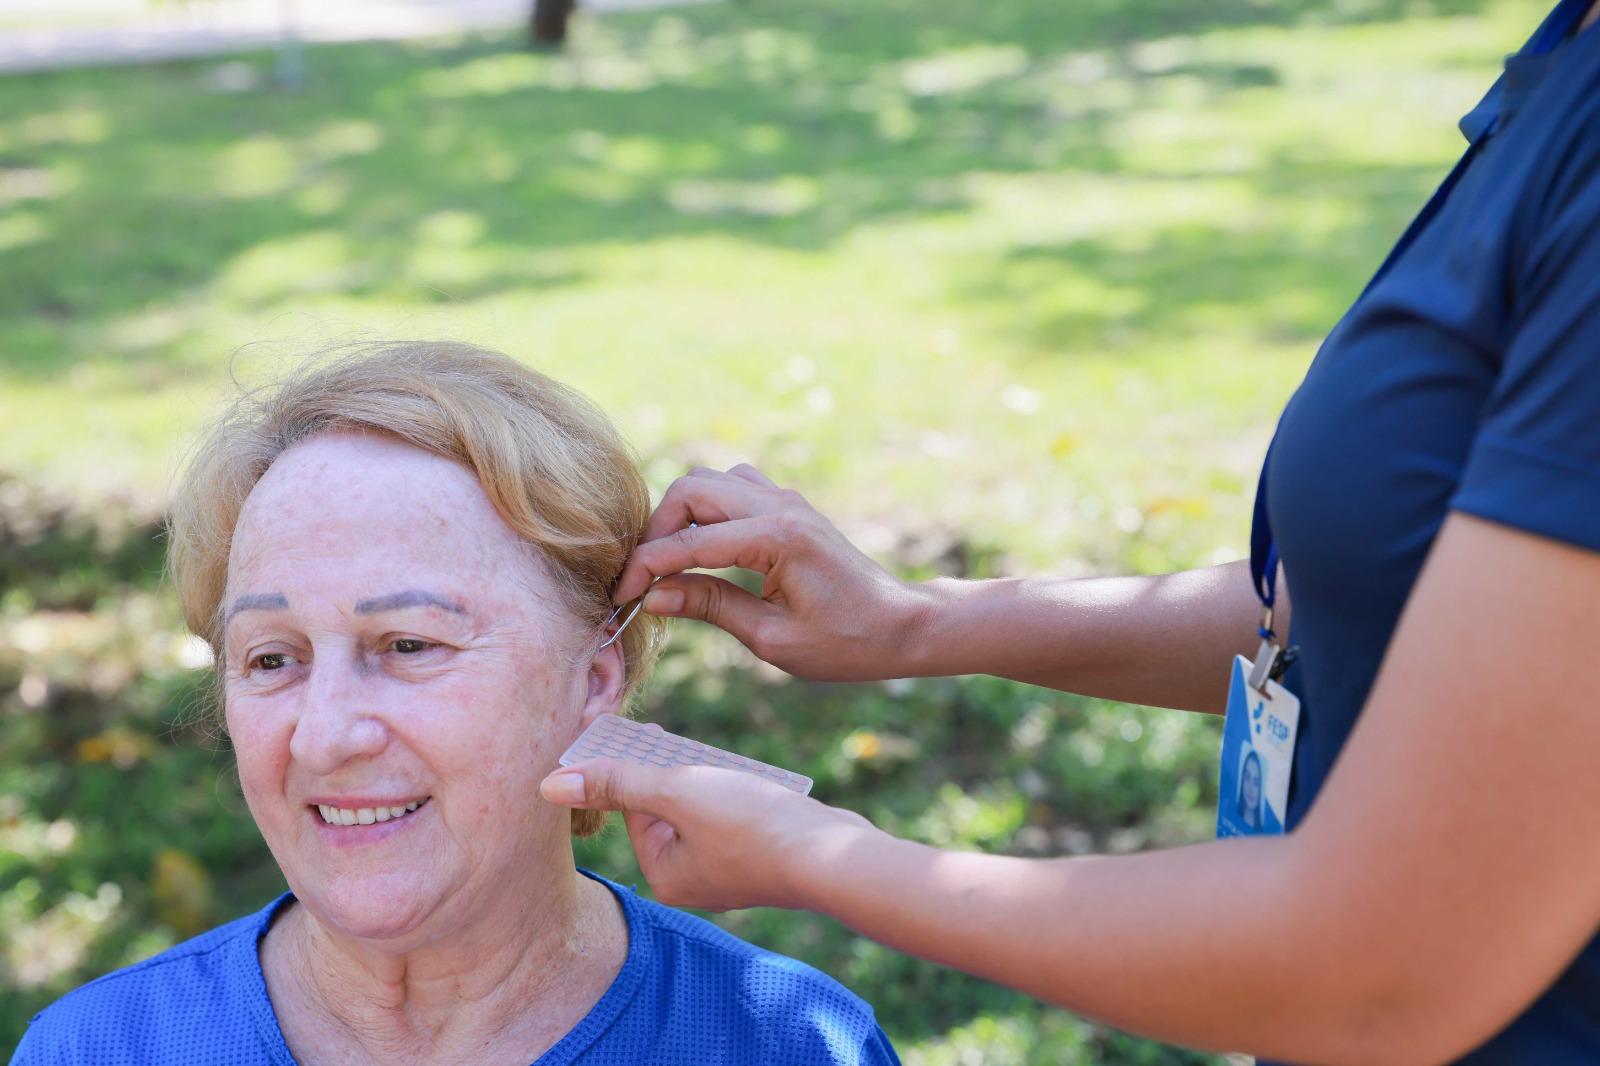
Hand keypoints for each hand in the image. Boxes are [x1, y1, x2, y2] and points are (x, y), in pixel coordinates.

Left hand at [540, 759, 876, 911]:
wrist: (837, 855)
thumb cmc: (755, 824)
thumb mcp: (679, 790)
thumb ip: (618, 781)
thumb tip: (548, 786)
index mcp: (663, 873)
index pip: (633, 805)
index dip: (636, 762)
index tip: (644, 730)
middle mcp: (690, 880)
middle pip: (663, 806)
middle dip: (669, 770)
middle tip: (677, 741)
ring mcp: (727, 871)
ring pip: (697, 807)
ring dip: (702, 776)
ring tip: (717, 761)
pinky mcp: (757, 857)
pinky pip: (728, 816)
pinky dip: (732, 790)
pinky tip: (747, 778)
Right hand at [613, 465, 934, 680]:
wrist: (902, 624)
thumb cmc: (847, 643)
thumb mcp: (773, 639)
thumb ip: (711, 608)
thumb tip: (654, 596)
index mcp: (777, 539)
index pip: (689, 543)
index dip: (647, 568)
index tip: (622, 597)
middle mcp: (780, 506)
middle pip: (691, 489)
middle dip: (658, 530)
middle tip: (646, 577)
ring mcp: (786, 500)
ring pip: (710, 481)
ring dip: (682, 515)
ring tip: (671, 564)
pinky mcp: (789, 507)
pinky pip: (733, 489)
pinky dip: (708, 511)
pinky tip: (705, 550)